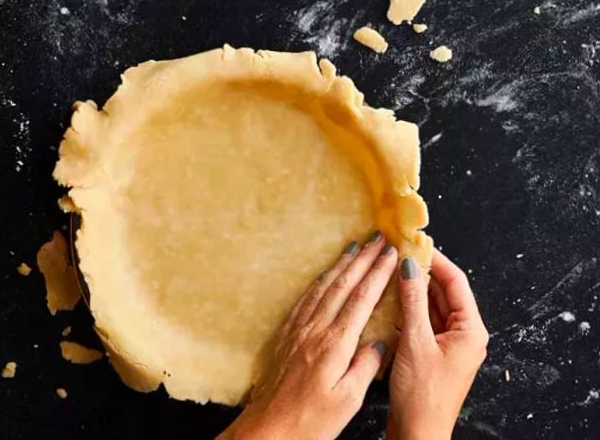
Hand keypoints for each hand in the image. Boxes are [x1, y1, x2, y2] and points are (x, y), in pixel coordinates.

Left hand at [218, 233, 397, 439]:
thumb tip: (379, 342)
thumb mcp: (348, 401)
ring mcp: (298, 330)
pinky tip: (325, 275)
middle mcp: (315, 330)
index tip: (391, 254)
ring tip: (354, 247)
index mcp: (334, 344)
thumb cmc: (310, 420)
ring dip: (341, 265)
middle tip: (377, 238)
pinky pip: (305, 299)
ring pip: (323, 287)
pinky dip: (319, 281)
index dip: (378, 273)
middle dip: (363, 259)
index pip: (361, 299)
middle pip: (343, 285)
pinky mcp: (287, 335)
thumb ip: (366, 367)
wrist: (268, 428)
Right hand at [388, 249, 488, 439]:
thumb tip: (408, 266)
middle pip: (444, 293)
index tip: (416, 243)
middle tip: (399, 254)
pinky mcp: (432, 353)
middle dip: (422, 273)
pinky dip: (408, 310)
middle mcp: (464, 334)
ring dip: (413, 291)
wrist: (418, 433)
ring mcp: (448, 344)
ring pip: (431, 307)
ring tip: (391, 272)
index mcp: (470, 329)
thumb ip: (412, 301)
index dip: (436, 260)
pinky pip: (422, 322)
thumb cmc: (422, 395)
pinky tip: (390, 301)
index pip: (455, 282)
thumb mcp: (414, 341)